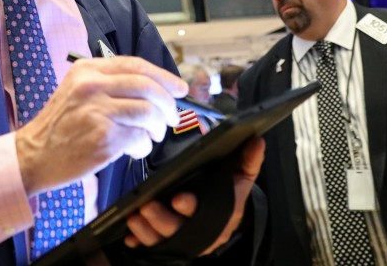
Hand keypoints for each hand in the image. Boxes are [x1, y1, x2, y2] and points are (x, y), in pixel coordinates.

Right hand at [15, 56, 187, 194]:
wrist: (33, 154)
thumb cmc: (58, 127)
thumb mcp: (76, 90)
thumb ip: (108, 83)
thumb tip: (153, 88)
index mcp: (87, 70)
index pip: (135, 65)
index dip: (163, 76)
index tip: (178, 88)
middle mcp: (92, 86)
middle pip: (147, 86)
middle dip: (167, 104)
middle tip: (171, 117)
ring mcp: (97, 111)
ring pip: (148, 112)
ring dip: (157, 127)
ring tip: (151, 136)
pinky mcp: (103, 138)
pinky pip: (140, 137)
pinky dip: (144, 146)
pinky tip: (134, 150)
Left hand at [123, 136, 265, 251]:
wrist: (223, 219)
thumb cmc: (228, 195)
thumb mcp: (240, 179)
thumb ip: (248, 161)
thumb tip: (257, 141)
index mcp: (219, 216)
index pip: (205, 213)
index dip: (191, 207)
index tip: (179, 199)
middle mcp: (200, 232)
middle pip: (179, 230)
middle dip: (161, 219)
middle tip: (147, 206)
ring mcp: (183, 240)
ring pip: (163, 240)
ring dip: (147, 230)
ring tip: (135, 217)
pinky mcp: (168, 244)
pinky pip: (151, 246)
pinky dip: (139, 242)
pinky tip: (129, 236)